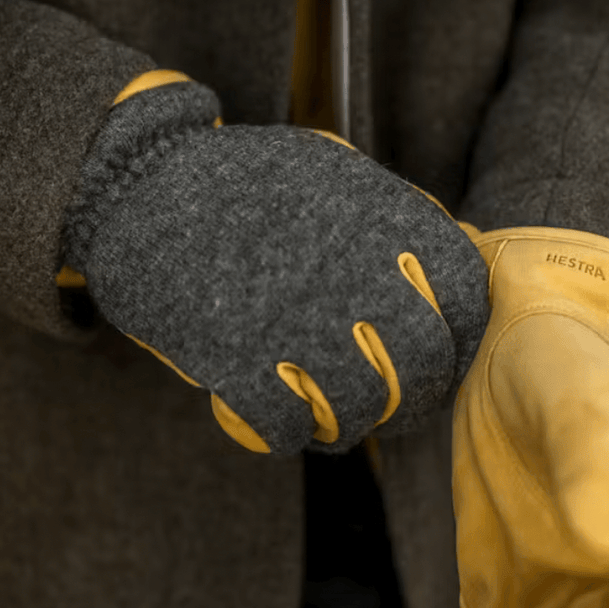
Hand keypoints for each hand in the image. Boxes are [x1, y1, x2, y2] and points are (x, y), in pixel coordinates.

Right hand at [63, 82, 489, 454]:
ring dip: (348, 423)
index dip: (460, 338)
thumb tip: (447, 268)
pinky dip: (286, 433)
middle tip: (391, 404)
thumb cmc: (246, 180)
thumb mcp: (338, 173)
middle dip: (414, 396)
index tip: (441, 353)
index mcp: (385, 223)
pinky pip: (287, 429)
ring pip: (359, 409)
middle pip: (424, 364)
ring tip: (330, 415)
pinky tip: (276, 417)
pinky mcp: (236, 360)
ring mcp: (295, 321)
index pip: (467, 299)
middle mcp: (353, 274)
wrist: (141, 181)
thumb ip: (397, 219)